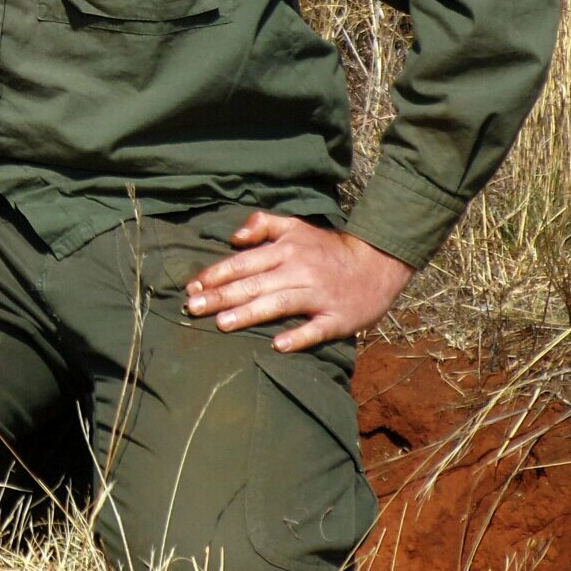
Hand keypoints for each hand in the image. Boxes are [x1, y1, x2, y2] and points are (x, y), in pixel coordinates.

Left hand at [183, 211, 413, 352]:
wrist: (378, 264)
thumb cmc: (326, 248)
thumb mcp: (296, 227)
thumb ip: (263, 225)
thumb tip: (234, 236)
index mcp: (286, 251)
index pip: (243, 262)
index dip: (216, 275)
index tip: (192, 287)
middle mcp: (299, 271)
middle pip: (254, 285)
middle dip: (221, 297)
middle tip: (192, 308)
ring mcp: (318, 296)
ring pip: (279, 305)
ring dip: (249, 314)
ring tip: (222, 324)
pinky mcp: (337, 318)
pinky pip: (316, 329)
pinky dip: (299, 337)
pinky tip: (278, 345)